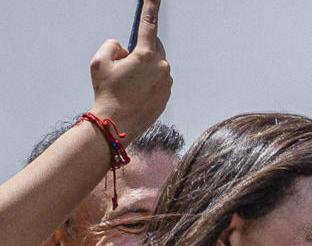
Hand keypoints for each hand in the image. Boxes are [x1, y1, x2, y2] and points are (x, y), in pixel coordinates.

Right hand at [90, 0, 170, 140]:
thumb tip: (124, 48)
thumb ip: (112, 46)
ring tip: (127, 84)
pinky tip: (134, 93)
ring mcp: (167, 82)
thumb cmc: (106, 92)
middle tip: (123, 65)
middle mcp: (162, 67)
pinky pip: (158, 80)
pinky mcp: (168, 94)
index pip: (148, 25)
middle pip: (152, 47)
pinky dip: (147, 81)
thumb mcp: (99, 61)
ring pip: (155, 65)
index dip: (151, 7)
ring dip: (143, 67)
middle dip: (139, 49)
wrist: (117, 124)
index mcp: (146, 55)